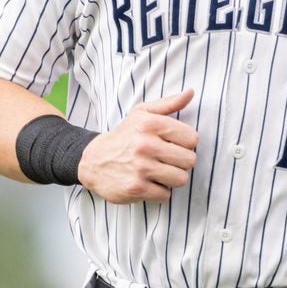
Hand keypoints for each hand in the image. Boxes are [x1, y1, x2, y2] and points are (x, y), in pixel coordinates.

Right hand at [77, 89, 198, 202]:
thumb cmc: (124, 135)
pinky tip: (148, 182)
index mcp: (151, 124)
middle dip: (181, 162)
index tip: (173, 144)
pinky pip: (165, 195)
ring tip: (159, 171)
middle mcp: (146, 145)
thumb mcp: (142, 113)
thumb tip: (191, 92)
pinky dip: (159, 191)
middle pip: (190, 160)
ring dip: (172, 178)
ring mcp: (141, 168)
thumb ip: (169, 103)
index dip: (185, 143)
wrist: (93, 160)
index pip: (192, 138)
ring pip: (181, 179)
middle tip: (166, 159)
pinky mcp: (136, 187)